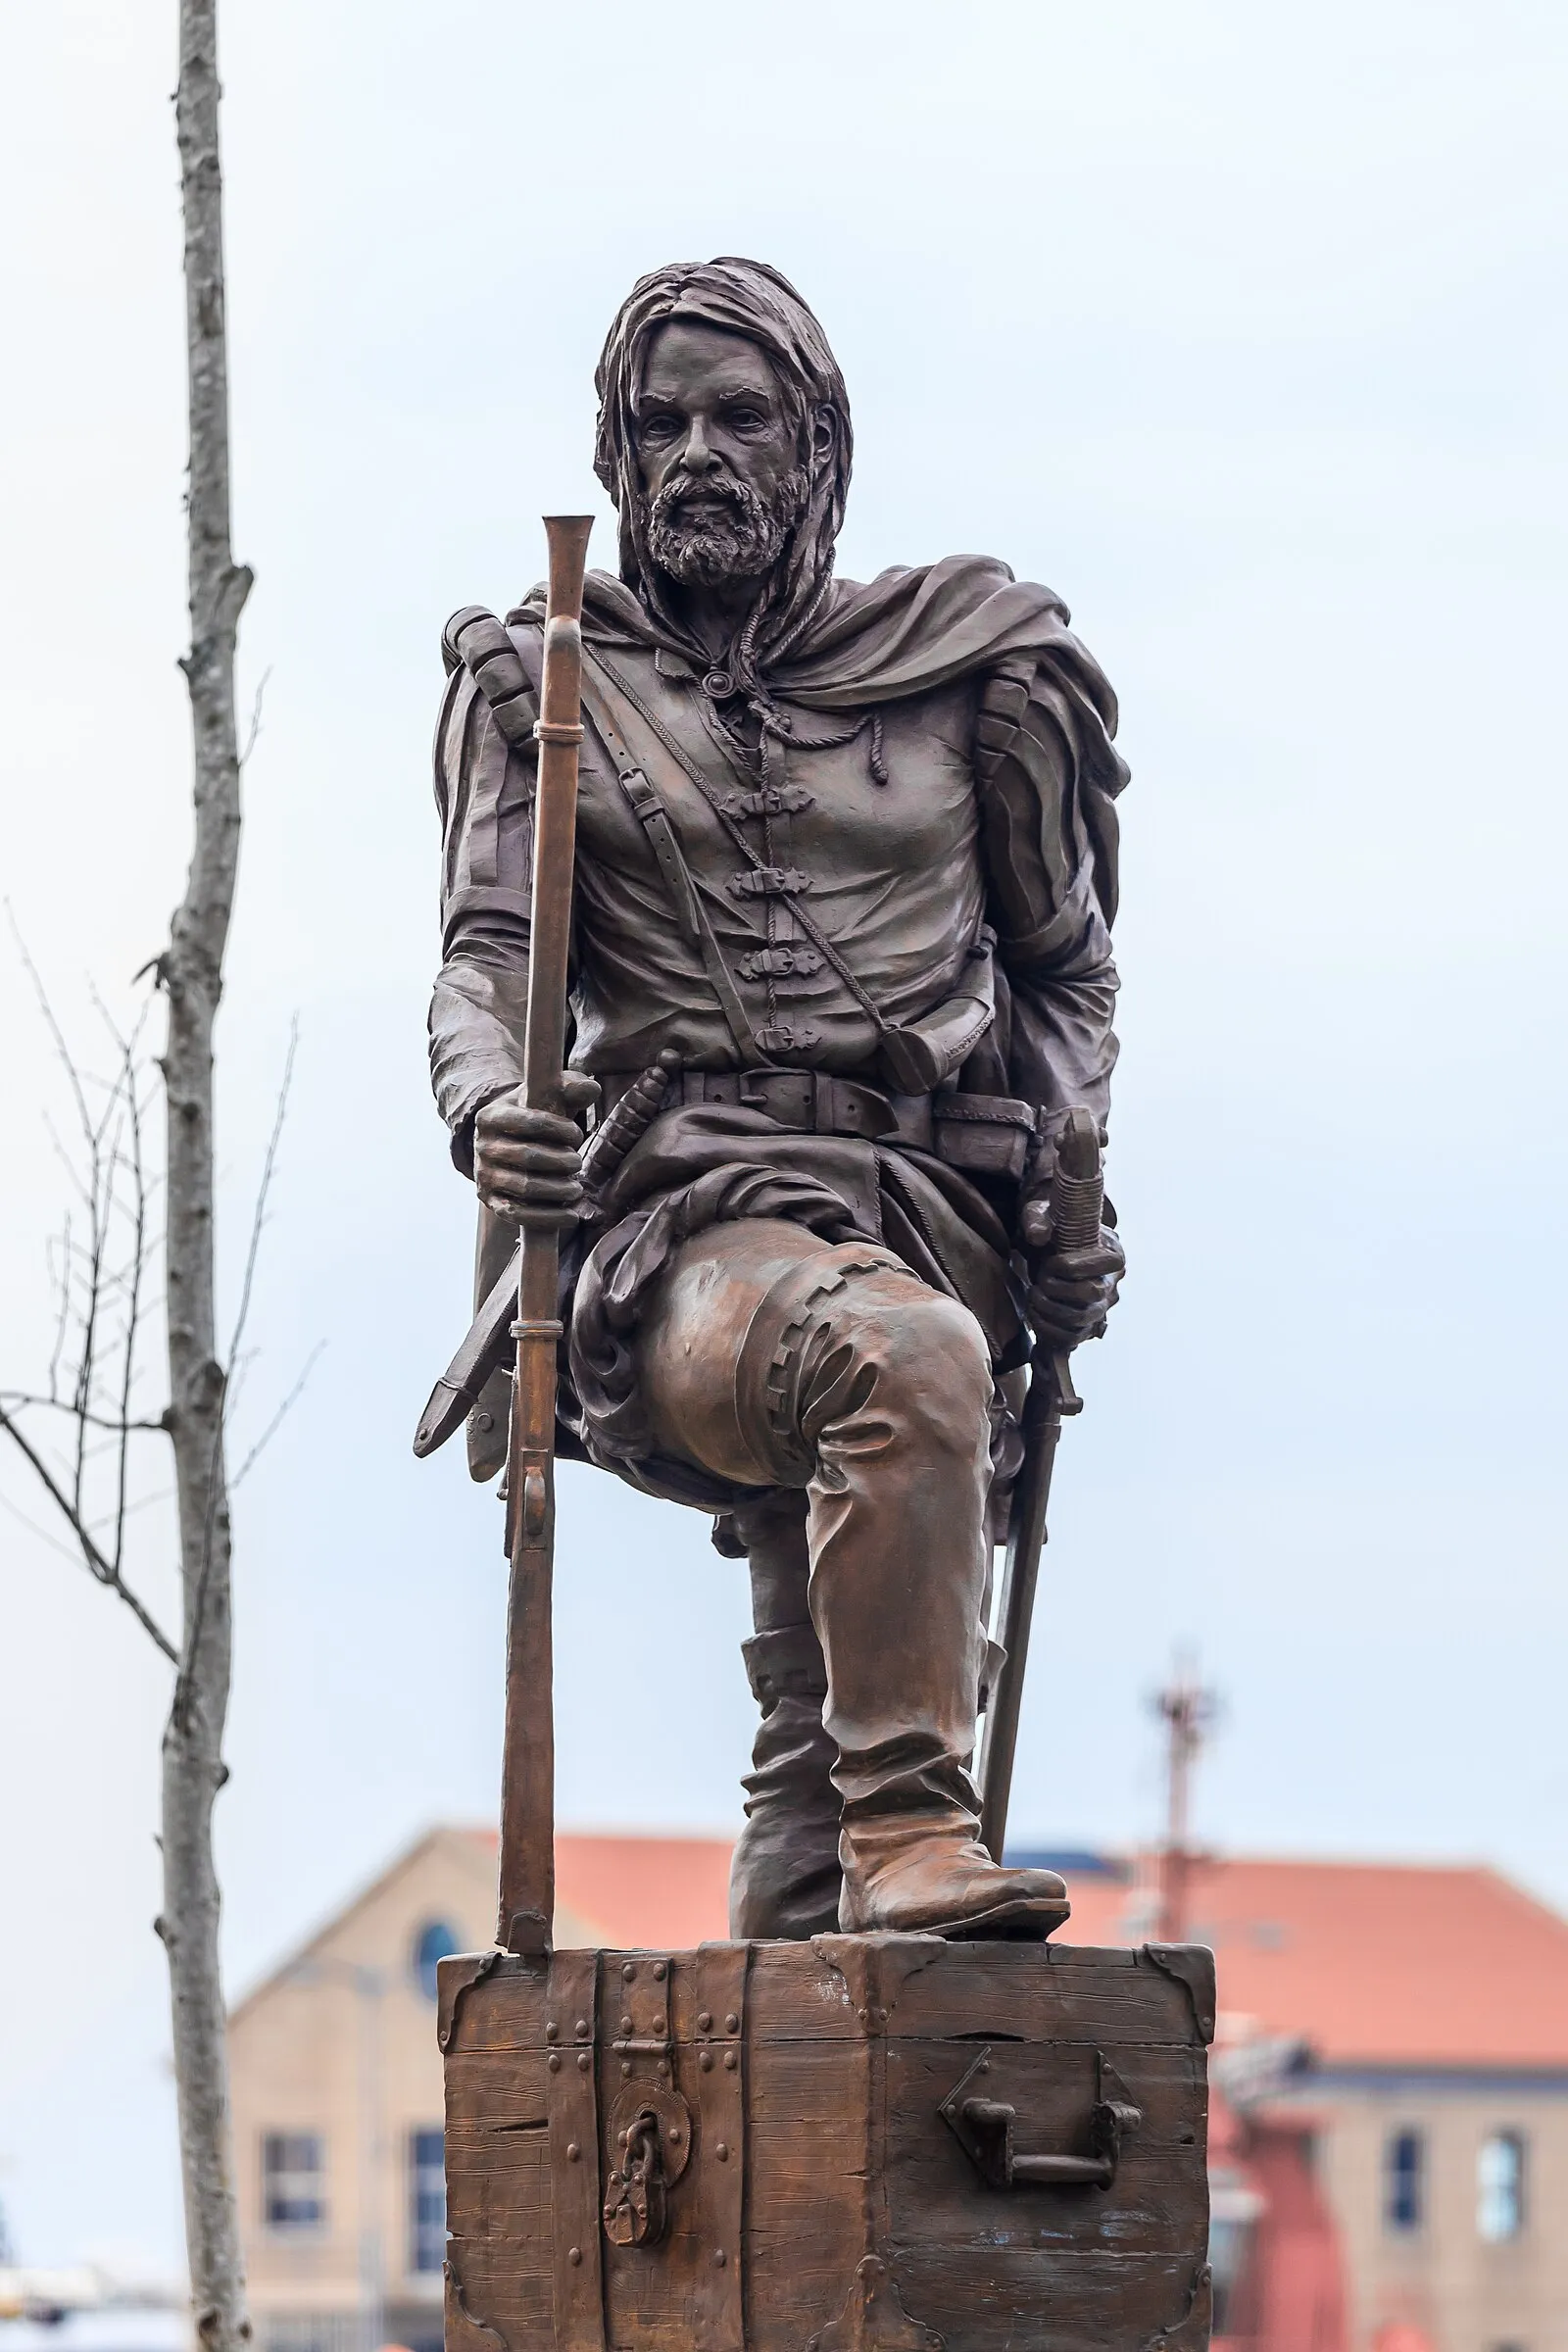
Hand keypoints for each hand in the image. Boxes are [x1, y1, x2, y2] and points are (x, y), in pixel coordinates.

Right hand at [472, 1070, 600, 1227]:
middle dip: (560, 1161)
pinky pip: (518, 1214)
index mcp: (490, 1116)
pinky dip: (547, 1217)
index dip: (558, 1129)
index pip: (528, 1122)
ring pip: (524, 1188)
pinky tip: (571, 1215)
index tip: (577, 1133)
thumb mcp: (547, 1094)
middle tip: (578, 1162)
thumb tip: (591, 1089)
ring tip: (577, 1188)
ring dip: (557, 1191)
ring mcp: (483, 1176)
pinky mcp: (490, 1201)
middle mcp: (481, 1146)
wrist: (506, 1140)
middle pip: (527, 1157)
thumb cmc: (534, 1113)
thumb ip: (571, 1087)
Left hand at [1020, 1198, 1124, 1351]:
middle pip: (1094, 1294)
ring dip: (1051, 1311)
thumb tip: (1037, 1235)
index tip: (1050, 1262)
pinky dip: (1050, 1331)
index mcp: (1113, 1250)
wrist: (1047, 1248)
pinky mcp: (1086, 1325)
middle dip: (1059, 1289)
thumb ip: (1038, 1220)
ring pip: (1083, 1320)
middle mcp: (1112, 1282)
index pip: (1110, 1263)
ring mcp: (1101, 1307)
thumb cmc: (1050, 1228)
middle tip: (1039, 1280)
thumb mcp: (1041, 1213)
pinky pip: (1073, 1338)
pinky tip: (1034, 1315)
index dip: (1076, 1266)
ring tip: (1033, 1297)